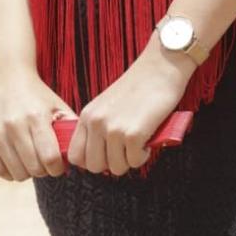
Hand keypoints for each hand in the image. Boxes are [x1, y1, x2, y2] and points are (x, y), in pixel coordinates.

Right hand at [0, 65, 74, 180]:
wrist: (7, 78)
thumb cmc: (38, 96)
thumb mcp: (58, 106)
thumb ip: (71, 130)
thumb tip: (80, 158)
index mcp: (36, 117)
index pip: (50, 158)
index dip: (58, 168)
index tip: (59, 165)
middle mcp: (14, 126)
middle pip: (34, 169)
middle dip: (44, 170)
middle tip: (45, 162)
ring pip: (17, 173)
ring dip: (27, 172)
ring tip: (31, 160)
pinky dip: (9, 171)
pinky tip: (16, 161)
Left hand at [66, 34, 194, 176]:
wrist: (160, 68)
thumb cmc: (139, 86)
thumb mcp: (107, 105)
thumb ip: (99, 128)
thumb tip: (102, 157)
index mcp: (87, 116)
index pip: (76, 156)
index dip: (92, 161)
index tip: (107, 155)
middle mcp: (96, 123)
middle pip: (95, 166)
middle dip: (112, 163)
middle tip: (126, 151)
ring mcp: (113, 129)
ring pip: (116, 168)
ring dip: (130, 160)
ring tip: (138, 143)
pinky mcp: (133, 134)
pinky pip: (134, 162)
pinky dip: (143, 156)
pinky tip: (147, 140)